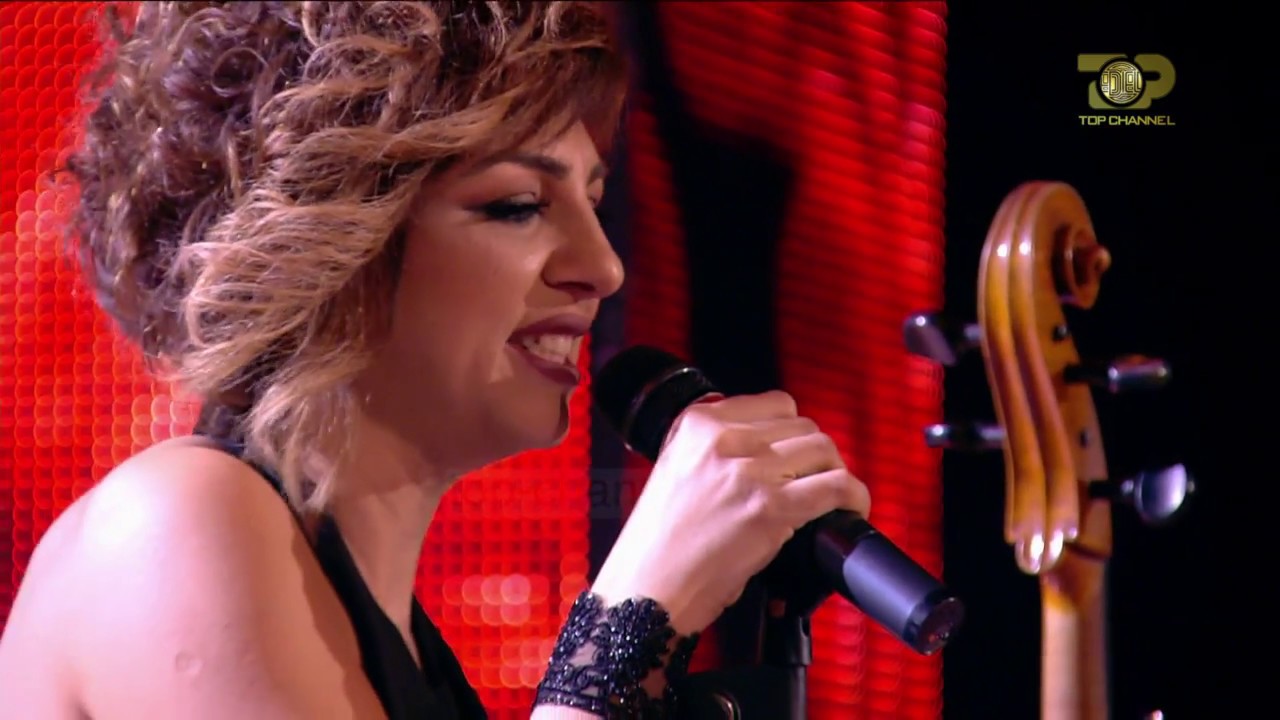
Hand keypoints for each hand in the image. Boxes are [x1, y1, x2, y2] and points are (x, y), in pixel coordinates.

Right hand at [590, 390, 870, 634]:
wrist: (647, 591)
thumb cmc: (659, 545)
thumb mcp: (674, 470)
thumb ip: (713, 447)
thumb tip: (767, 441)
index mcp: (696, 423)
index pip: (775, 403)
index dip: (793, 432)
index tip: (797, 455)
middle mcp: (722, 439)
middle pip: (804, 427)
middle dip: (816, 456)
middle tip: (815, 483)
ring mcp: (747, 472)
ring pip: (824, 451)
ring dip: (835, 474)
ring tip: (833, 498)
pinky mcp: (769, 508)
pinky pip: (836, 486)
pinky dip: (854, 497)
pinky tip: (851, 509)